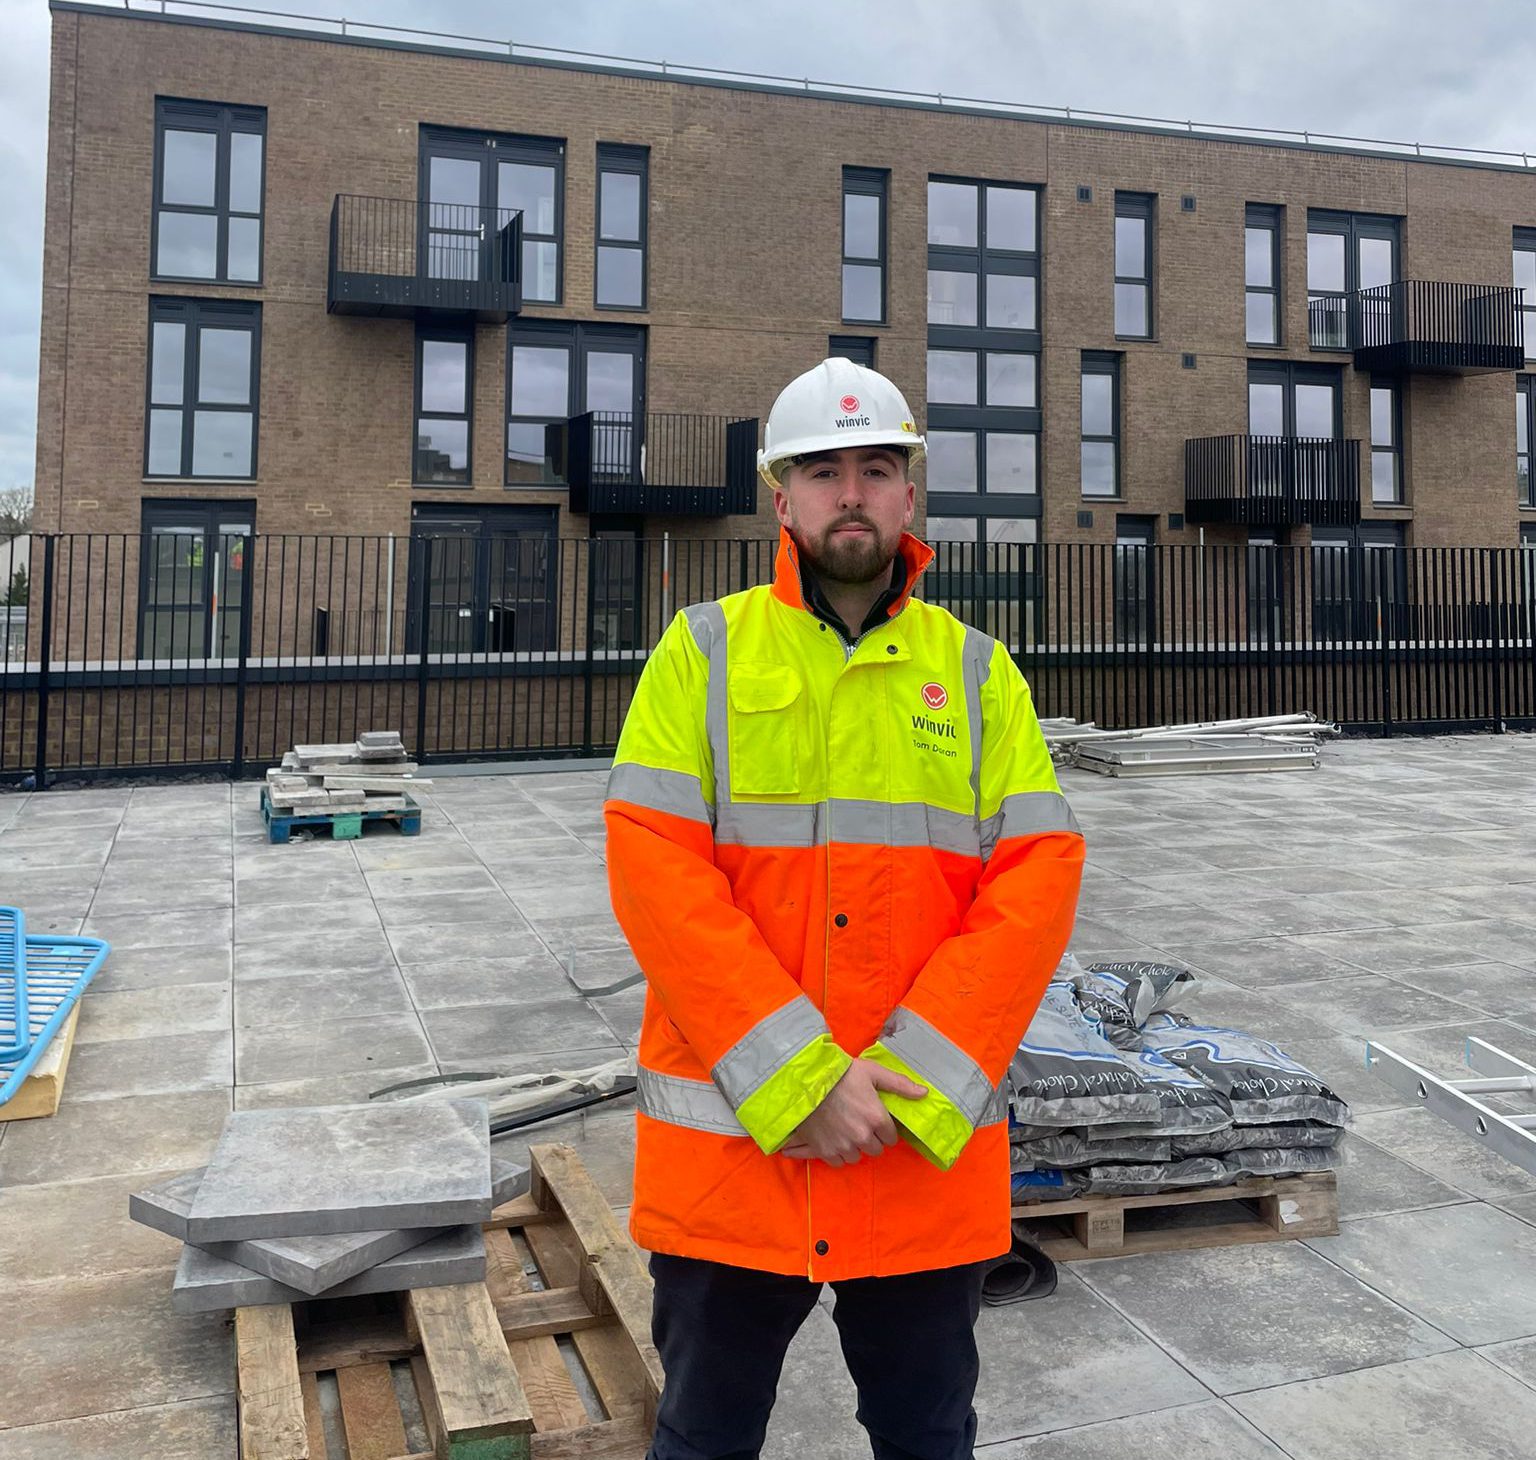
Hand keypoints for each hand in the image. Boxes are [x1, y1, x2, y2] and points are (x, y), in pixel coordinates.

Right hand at [779, 1059, 928, 1166]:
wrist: (805, 1079)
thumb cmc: (842, 1073)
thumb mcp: (873, 1073)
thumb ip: (900, 1085)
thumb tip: (924, 1093)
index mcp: (877, 1118)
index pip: (891, 1137)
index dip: (884, 1128)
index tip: (875, 1119)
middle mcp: (862, 1136)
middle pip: (875, 1149)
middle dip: (871, 1138)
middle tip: (859, 1123)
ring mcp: (843, 1145)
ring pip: (857, 1156)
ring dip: (854, 1147)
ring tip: (845, 1130)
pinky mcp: (824, 1150)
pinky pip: (838, 1162)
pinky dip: (837, 1153)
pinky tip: (834, 1139)